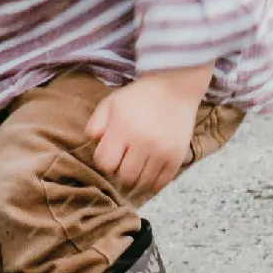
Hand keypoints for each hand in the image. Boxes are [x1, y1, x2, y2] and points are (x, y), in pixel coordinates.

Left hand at [86, 65, 212, 195]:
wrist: (174, 89)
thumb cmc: (138, 97)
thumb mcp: (110, 103)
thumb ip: (95, 124)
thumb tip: (95, 145)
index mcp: (123, 128)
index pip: (105, 162)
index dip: (104, 161)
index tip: (109, 153)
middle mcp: (143, 142)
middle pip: (124, 176)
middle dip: (119, 171)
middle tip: (122, 160)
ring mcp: (162, 152)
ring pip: (142, 183)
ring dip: (135, 178)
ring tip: (135, 165)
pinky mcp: (177, 158)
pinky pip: (161, 183)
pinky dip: (152, 182)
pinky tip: (148, 170)